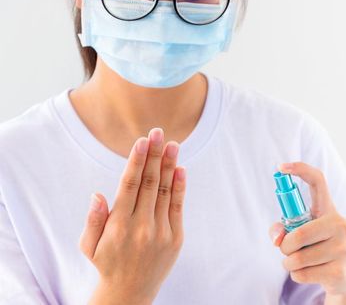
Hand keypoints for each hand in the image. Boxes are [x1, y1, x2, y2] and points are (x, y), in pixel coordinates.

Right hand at [79, 128, 186, 303]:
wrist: (130, 292)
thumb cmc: (106, 262)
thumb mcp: (89, 245)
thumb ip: (94, 219)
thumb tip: (98, 194)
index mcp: (118, 225)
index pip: (129, 185)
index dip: (136, 161)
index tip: (142, 141)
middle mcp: (141, 227)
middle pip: (149, 183)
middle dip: (154, 155)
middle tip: (159, 132)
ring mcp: (161, 232)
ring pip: (164, 191)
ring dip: (169, 165)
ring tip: (173, 144)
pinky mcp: (176, 238)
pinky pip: (177, 207)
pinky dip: (179, 187)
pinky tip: (180, 169)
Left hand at [269, 162, 345, 304]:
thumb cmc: (320, 249)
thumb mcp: (303, 235)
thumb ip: (284, 230)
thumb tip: (278, 237)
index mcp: (329, 210)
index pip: (318, 182)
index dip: (300, 170)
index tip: (281, 167)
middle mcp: (339, 224)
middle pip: (299, 233)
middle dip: (285, 246)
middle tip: (286, 250)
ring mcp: (342, 248)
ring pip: (297, 257)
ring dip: (289, 263)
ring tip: (300, 263)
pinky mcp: (339, 271)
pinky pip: (302, 274)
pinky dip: (297, 275)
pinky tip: (310, 273)